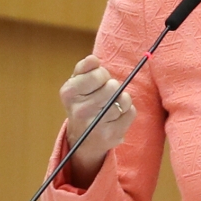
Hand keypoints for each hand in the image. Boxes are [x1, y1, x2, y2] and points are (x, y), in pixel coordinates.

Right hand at [58, 55, 136, 187]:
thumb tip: (93, 59)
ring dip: (122, 100)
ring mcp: (95, 124)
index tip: (97, 82)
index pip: (98, 74)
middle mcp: (79, 110)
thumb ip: (84, 68)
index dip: (102, 75)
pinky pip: (131, 112)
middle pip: (113, 86)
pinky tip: (116, 117)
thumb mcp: (77, 84)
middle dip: (113, 87)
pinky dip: (127, 112)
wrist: (83, 140)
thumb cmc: (83, 104)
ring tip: (111, 106)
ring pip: (124, 99)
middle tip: (105, 95)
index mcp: (69, 93)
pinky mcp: (111, 135)